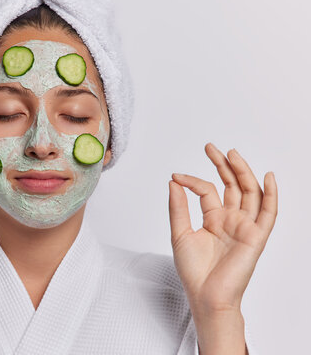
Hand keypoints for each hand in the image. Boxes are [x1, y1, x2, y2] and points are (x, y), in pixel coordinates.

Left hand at [168, 143, 277, 313]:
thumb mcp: (179, 233)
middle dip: (223, 165)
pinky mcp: (256, 236)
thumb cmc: (193, 270)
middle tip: (210, 148)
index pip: (208, 191)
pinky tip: (267, 177)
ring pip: (249, 193)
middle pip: (232, 186)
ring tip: (231, 154)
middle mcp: (231, 220)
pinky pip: (268, 213)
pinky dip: (271, 195)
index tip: (176, 176)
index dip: (192, 180)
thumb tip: (173, 181)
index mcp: (213, 219)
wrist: (205, 295)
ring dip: (243, 172)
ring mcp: (244, 226)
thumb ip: (178, 207)